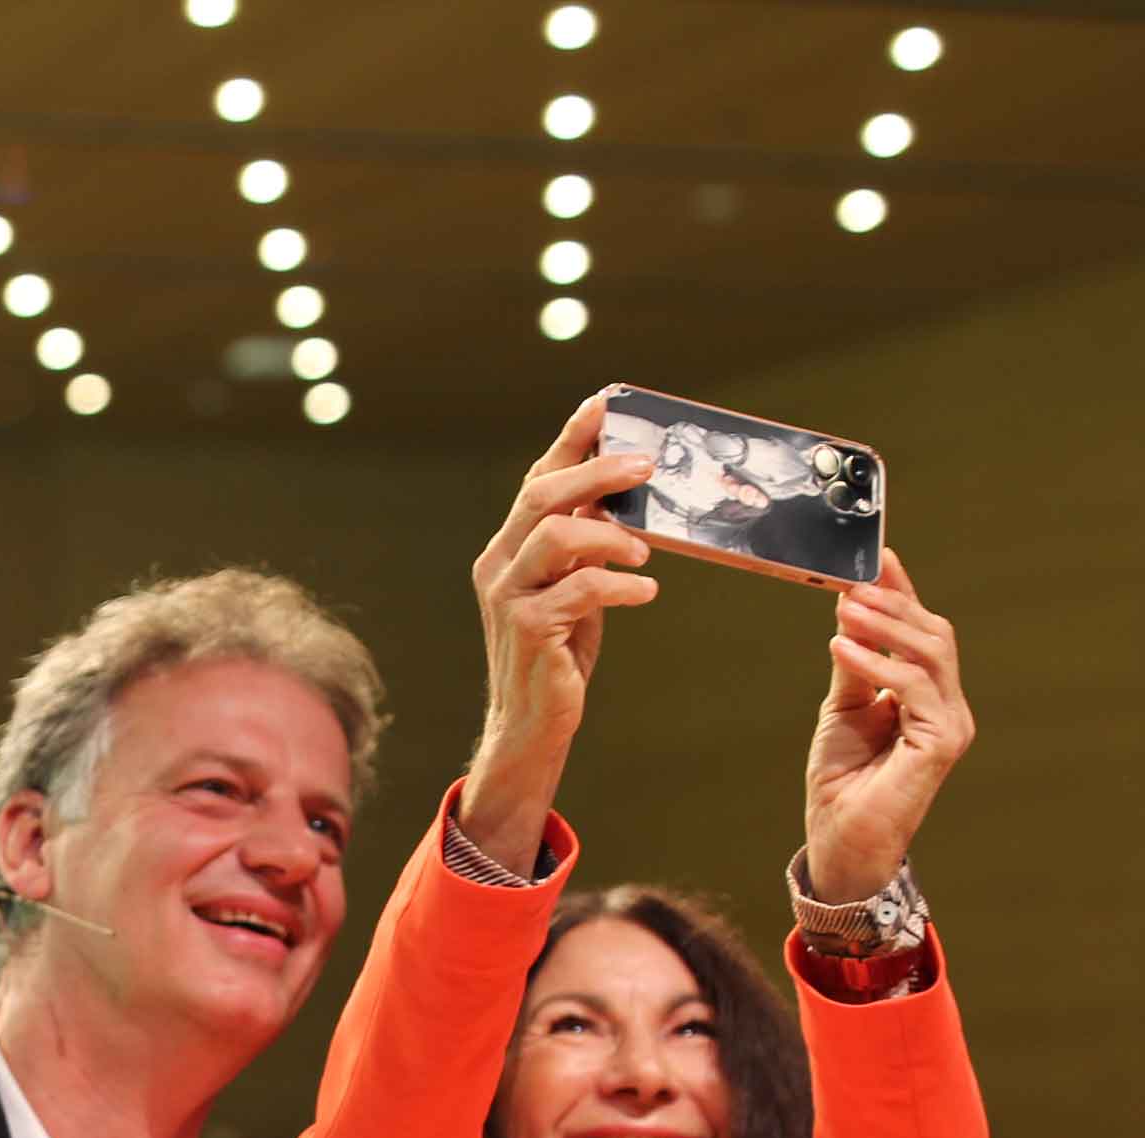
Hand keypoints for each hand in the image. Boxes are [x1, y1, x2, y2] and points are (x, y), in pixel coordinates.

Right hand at [460, 391, 660, 870]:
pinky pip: (579, 589)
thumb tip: (621, 500)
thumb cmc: (557, 655)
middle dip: (596, 472)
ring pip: (555, 535)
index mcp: (508, 548)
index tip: (604, 405)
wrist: (531, 725)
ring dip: (610, 535)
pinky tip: (645, 591)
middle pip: (542, 495)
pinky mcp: (528, 629)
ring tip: (645, 551)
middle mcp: (499, 564)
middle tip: (645, 467)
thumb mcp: (574, 589)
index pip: (539, 479)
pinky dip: (619, 585)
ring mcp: (508, 596)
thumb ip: (587, 547)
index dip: (571, 440)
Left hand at [805, 548, 975, 902]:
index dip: (902, 591)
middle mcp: (947, 706)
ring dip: (886, 624)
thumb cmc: (843, 782)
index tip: (878, 556)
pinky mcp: (942, 742)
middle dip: (894, 602)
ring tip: (845, 607)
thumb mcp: (844, 710)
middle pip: (934, 634)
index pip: (921, 631)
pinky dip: (876, 662)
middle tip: (852, 583)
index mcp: (928, 696)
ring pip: (932, 652)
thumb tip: (850, 613)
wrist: (840, 840)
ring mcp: (951, 723)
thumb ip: (855, 665)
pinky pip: (912, 687)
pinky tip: (843, 648)